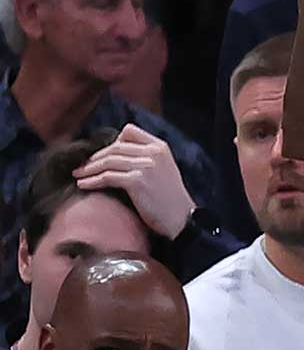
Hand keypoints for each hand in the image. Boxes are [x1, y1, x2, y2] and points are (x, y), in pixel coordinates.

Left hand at [74, 124, 196, 238]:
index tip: (100, 155)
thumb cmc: (168, 197)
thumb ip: (145, 157)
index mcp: (160, 147)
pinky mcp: (138, 181)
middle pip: (114, 147)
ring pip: (108, 161)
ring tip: (77, 175)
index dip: (112, 142)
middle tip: (81, 166)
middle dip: (94, 157)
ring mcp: (146, 166)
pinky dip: (92, 181)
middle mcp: (153, 152)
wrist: (180, 218)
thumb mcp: (162, 169)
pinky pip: (107, 177)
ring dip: (89, 168)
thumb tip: (116, 155)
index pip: (129, 131)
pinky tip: (82, 185)